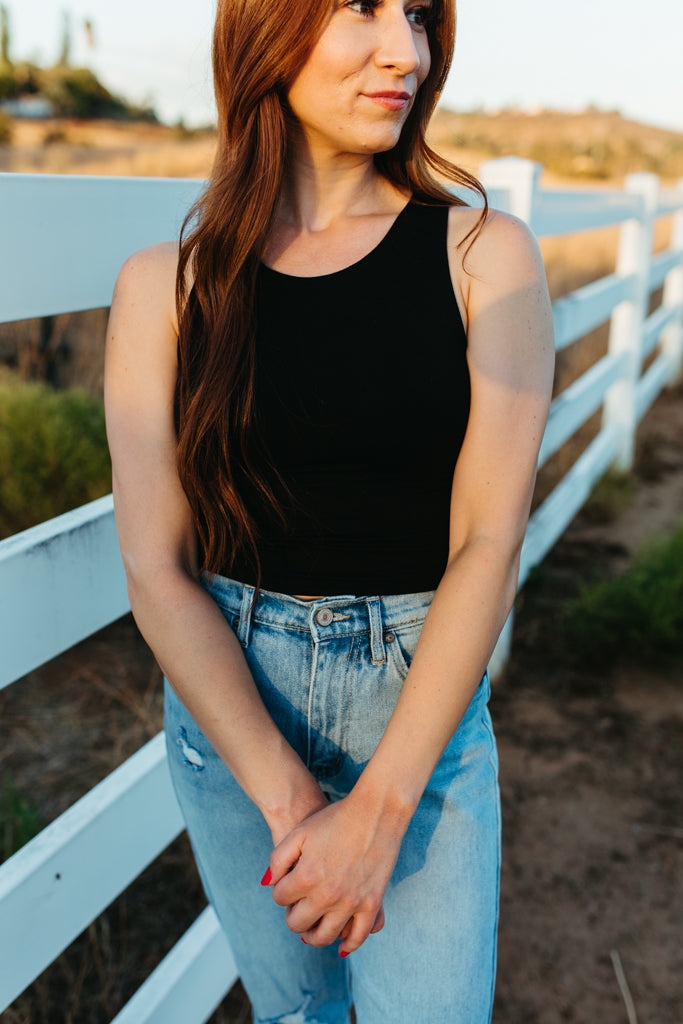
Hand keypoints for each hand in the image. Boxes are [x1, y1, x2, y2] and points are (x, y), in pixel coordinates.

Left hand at [263, 792, 403, 954]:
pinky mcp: (372, 904)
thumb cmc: (335, 819)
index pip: (280, 899)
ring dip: (312, 936)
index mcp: (306, 876)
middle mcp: (327, 894)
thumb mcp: (300, 832)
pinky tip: (340, 944)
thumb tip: (269, 884)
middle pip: (297, 923)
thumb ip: (278, 859)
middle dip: (293, 915)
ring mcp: (351, 902)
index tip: (288, 885)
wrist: (375, 811)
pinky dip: (347, 945)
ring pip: (324, 937)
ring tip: (311, 928)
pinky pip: (358, 937)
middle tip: (297, 906)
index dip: (281, 892)